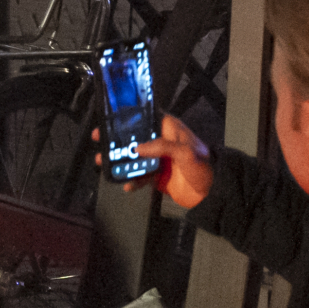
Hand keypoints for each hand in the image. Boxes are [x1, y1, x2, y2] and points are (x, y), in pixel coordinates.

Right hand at [94, 111, 213, 208]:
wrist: (210, 192)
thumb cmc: (202, 165)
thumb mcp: (185, 152)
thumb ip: (162, 147)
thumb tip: (137, 148)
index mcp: (169, 129)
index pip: (146, 116)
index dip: (128, 115)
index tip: (110, 117)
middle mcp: (160, 141)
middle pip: (133, 136)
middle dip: (115, 138)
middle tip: (98, 139)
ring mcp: (156, 158)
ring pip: (132, 156)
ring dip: (117, 160)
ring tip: (103, 163)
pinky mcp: (155, 175)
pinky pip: (138, 175)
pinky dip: (131, 180)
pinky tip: (127, 185)